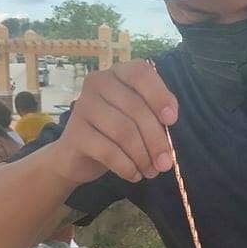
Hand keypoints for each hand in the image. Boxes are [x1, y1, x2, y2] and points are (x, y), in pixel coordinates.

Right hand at [47, 60, 177, 184]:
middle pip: (136, 108)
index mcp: (118, 73)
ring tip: (151, 171)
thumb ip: (154, 115)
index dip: (159, 95)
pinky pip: (108, 151)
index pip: (140, 73)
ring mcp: (83, 106)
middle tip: (165, 163)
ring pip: (124, 131)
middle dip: (156, 140)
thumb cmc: (114, 133)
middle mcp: (98, 83)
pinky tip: (134, 175)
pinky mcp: (74, 133)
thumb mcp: (138, 119)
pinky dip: (126, 167)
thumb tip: (169, 123)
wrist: (76, 157)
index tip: (172, 120)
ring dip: (143, 156)